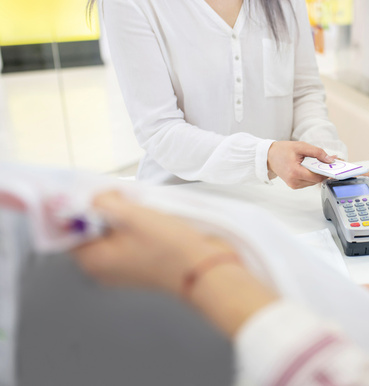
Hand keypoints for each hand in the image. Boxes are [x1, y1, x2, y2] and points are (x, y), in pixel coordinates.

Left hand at [73, 190, 227, 293]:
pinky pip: (130, 239)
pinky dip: (136, 226)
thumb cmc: (169, 247)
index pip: (71, 228)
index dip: (80, 206)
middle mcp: (104, 268)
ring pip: (113, 232)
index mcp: (92, 261)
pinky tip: (153, 218)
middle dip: (105, 209)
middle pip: (92, 229)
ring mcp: (124, 267)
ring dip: (124, 216)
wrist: (205, 268)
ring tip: (143, 209)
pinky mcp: (143, 264)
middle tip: (124, 198)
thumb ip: (103, 202)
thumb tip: (93, 197)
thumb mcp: (131, 215)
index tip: (95, 191)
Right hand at [267, 141, 334, 188]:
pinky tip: (309, 168)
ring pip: (313, 182)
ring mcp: (294, 185)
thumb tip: (330, 159)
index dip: (326, 172)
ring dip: (317, 174)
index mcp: (295, 172)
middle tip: (327, 162)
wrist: (269, 156)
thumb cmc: (283, 150)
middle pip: (316, 180)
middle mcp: (294, 181)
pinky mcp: (294, 185)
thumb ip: (317, 152)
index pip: (317, 177)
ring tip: (316, 163)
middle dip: (322, 171)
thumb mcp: (301, 146)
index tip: (333, 167)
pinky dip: (311, 175)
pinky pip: (308, 182)